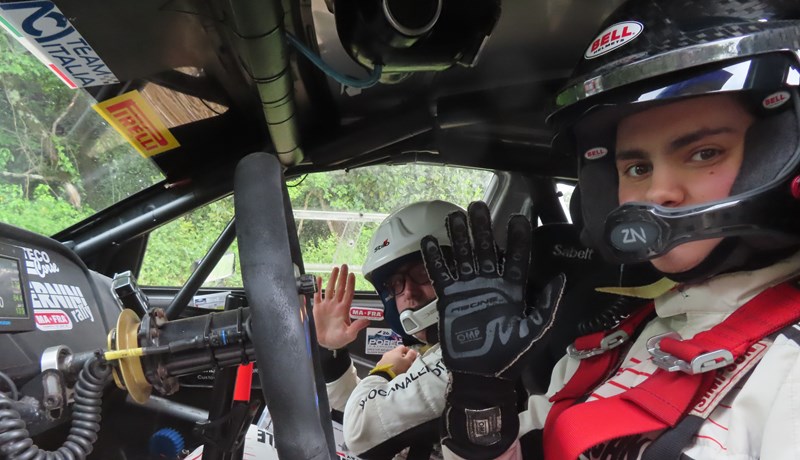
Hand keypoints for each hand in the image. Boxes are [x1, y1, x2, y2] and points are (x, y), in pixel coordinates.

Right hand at [312, 264, 369, 349]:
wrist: (326, 343)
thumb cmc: (339, 339)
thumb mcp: (349, 335)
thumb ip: (357, 327)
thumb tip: (367, 321)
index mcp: (344, 309)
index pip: (348, 293)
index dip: (350, 284)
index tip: (352, 274)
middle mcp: (336, 305)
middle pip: (340, 288)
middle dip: (342, 277)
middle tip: (344, 266)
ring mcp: (327, 305)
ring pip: (330, 289)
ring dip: (332, 279)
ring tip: (335, 269)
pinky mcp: (318, 308)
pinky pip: (317, 295)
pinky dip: (318, 287)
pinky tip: (318, 279)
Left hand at [376, 345, 417, 374]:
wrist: (383, 377)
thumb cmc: (397, 368)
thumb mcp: (407, 361)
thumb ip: (411, 355)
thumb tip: (413, 351)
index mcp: (396, 351)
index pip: (403, 347)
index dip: (408, 351)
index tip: (411, 357)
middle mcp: (389, 353)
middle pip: (397, 353)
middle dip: (402, 358)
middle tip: (407, 364)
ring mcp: (383, 359)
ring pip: (392, 358)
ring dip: (396, 362)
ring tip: (400, 369)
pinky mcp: (380, 365)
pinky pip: (387, 364)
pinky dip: (391, 366)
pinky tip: (393, 371)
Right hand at [421, 201, 564, 457]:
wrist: (481, 375)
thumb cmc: (511, 356)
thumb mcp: (536, 331)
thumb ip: (547, 304)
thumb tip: (561, 277)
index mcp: (513, 289)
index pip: (517, 257)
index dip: (517, 237)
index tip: (517, 217)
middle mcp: (490, 284)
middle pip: (487, 249)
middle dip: (482, 227)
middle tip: (477, 205)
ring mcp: (469, 289)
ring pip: (464, 256)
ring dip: (459, 236)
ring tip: (453, 216)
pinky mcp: (450, 298)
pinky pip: (442, 275)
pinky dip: (435, 259)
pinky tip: (429, 241)